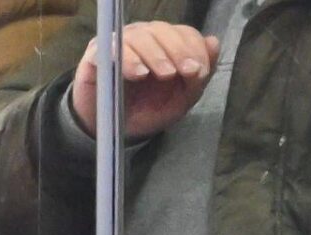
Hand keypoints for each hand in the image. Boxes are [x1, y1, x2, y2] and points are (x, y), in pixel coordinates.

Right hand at [71, 23, 220, 139]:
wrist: (113, 129)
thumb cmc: (146, 109)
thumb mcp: (179, 100)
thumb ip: (198, 77)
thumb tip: (214, 42)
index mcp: (165, 44)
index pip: (183, 33)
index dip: (194, 48)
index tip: (199, 72)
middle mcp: (142, 37)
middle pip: (161, 30)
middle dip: (177, 51)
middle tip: (185, 73)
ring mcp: (118, 42)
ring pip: (139, 36)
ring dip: (155, 54)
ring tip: (164, 75)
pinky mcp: (96, 54)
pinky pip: (111, 48)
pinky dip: (127, 59)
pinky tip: (138, 74)